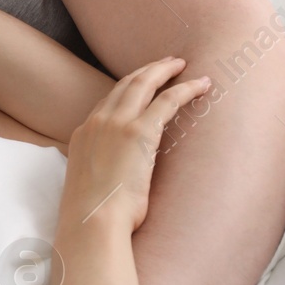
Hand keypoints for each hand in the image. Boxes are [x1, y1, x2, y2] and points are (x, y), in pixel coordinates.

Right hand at [58, 56, 211, 233]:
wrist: (92, 221)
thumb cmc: (92, 216)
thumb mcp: (88, 186)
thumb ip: (98, 172)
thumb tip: (111, 180)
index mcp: (82, 134)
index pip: (107, 101)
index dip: (128, 88)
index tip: (142, 83)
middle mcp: (97, 122)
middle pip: (125, 84)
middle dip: (147, 70)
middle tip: (167, 63)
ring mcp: (116, 124)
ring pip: (144, 84)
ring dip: (164, 70)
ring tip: (182, 65)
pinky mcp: (139, 132)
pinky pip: (168, 100)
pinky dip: (186, 89)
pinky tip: (202, 84)